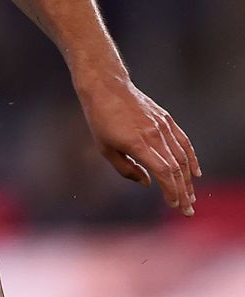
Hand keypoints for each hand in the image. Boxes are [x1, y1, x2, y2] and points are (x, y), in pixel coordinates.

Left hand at [76, 72, 200, 214]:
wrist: (106, 87)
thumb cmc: (100, 119)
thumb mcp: (104, 148)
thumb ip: (126, 169)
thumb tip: (147, 183)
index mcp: (137, 143)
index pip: (163, 172)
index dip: (171, 190)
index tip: (173, 205)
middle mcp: (153, 135)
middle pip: (176, 169)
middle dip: (183, 192)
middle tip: (186, 209)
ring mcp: (162, 126)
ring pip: (182, 157)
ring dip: (188, 179)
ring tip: (190, 196)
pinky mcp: (166, 119)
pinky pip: (183, 142)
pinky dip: (191, 158)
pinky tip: (195, 173)